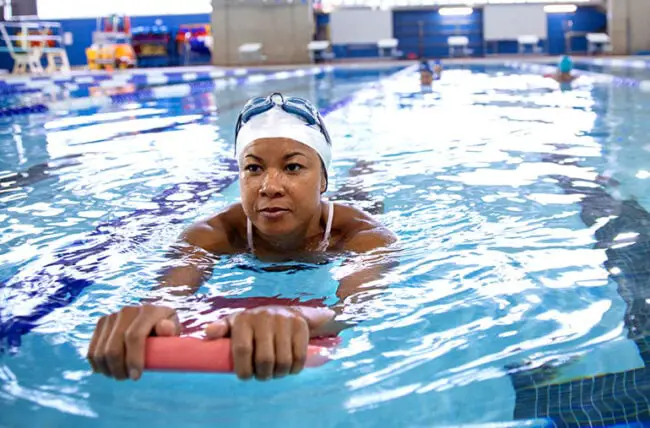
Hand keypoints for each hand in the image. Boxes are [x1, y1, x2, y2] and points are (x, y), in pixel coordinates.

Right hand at [87, 305, 179, 380]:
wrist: (153, 318)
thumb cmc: (166, 329)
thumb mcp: (174, 329)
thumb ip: (171, 330)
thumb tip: (164, 329)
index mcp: (148, 311)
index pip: (134, 337)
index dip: (133, 359)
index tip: (136, 377)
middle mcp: (127, 310)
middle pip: (114, 347)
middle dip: (119, 368)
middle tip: (128, 378)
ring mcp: (112, 316)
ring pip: (101, 351)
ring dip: (108, 369)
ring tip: (120, 375)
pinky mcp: (101, 323)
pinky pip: (92, 351)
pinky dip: (98, 365)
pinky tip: (108, 371)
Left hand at [205, 306, 333, 380]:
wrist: (288, 312)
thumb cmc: (255, 324)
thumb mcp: (236, 324)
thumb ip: (222, 329)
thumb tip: (208, 333)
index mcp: (244, 319)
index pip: (242, 349)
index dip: (244, 369)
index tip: (246, 376)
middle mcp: (264, 317)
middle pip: (264, 359)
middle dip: (263, 375)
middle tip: (263, 375)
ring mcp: (284, 321)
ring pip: (283, 361)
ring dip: (279, 374)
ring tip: (275, 372)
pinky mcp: (300, 326)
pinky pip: (299, 357)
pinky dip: (294, 369)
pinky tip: (289, 367)